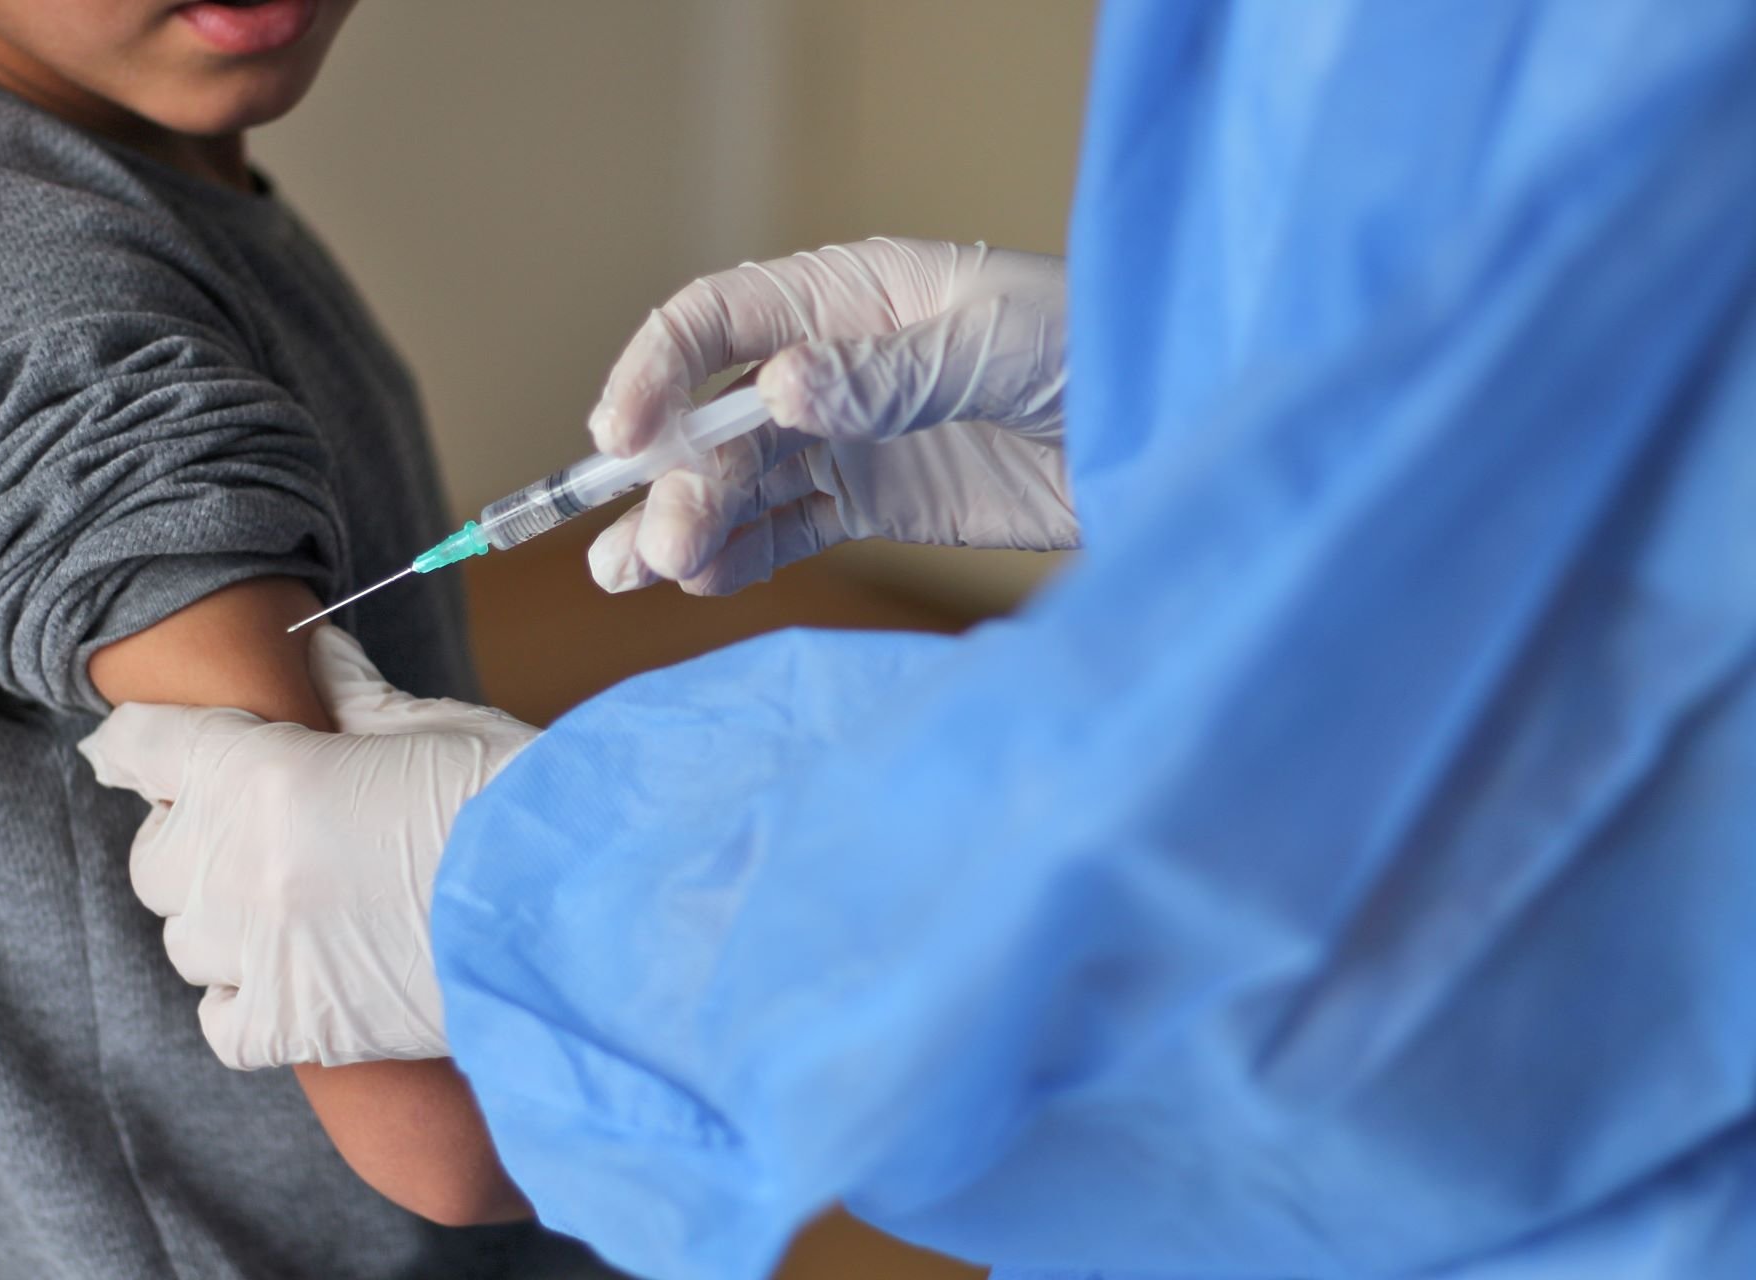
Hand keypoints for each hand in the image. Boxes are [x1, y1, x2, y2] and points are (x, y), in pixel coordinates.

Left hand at [77, 626, 537, 1068]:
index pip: (144, 747)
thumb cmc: (514, 800)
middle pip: (155, 857)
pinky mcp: (297, 1025)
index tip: (131, 749)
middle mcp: (238, 865)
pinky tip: (295, 973)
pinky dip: (245, 999)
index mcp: (261, 772)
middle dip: (194, 837)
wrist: (579, 906)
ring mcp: (260, 952)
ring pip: (184, 939)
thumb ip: (351, 696)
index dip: (136, 743)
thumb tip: (315, 653)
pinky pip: (221, 1019)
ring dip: (223, 919)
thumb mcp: (433, 727)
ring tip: (293, 905)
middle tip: (260, 831)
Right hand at [586, 237, 1079, 595]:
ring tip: (641, 572)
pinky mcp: (877, 502)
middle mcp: (830, 365)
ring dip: (687, 521)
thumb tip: (779, 390)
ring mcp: (851, 438)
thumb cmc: (1096, 344)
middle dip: (675, 478)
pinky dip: (743, 555)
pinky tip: (701, 580)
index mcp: (848, 295)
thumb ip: (886, 376)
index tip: (619, 433)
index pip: (718, 319)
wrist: (1172, 423)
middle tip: (654, 545)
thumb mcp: (994, 347)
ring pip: (741, 480)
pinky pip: (790, 528)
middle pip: (717, 418)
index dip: (655, 370)